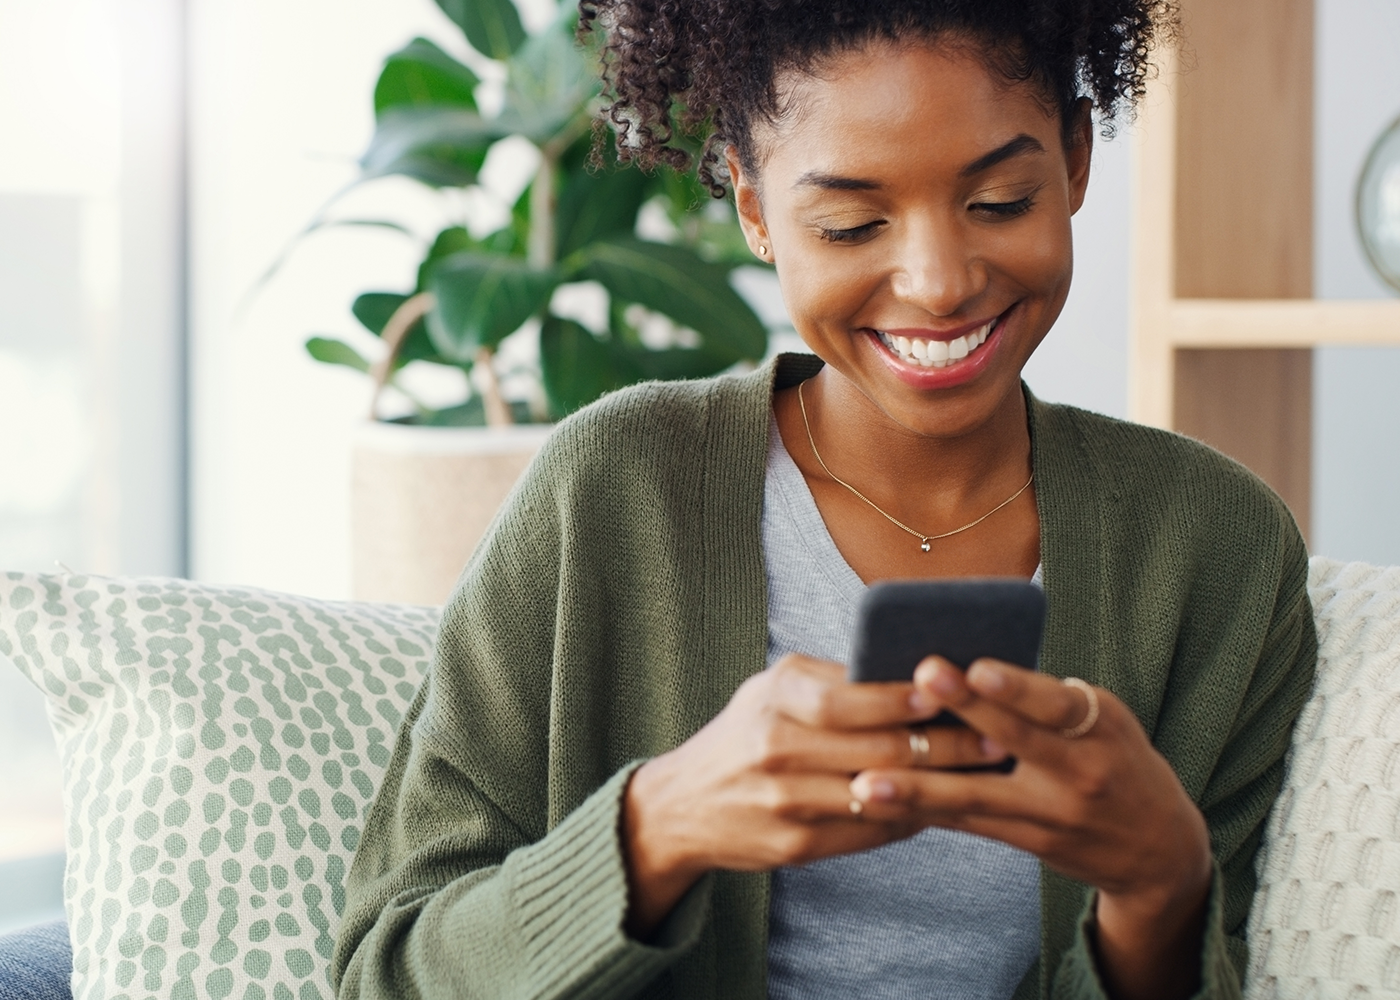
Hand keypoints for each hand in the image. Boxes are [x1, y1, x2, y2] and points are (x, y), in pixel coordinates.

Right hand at [621, 653, 1006, 936]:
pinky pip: (868, 831)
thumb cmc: (746, 732)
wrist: (684, 806)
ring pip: (880, 795)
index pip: (846, 700)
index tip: (950, 690)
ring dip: (938, 785)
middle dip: (943, 744)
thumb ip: (834, 681)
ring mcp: (785, 804)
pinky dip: (909, 817)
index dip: (901, 698)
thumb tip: (916, 676)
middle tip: (994, 737)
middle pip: (875, 750)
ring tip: (983, 772)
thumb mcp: (774, 689)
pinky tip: (941, 805)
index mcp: (773, 700)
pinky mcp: (795, 847)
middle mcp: (776, 750)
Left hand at [849, 659, 1213, 999]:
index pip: (1056, 702)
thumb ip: (1046, 698)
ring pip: (977, 796)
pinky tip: (877, 802)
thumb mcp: (1103, 720)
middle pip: (1014, 741)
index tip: (977, 667)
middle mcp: (1081, 771)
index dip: (1017, 687)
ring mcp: (1053, 813)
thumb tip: (968, 663)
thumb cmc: (1116, 758)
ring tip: (864, 781)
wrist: (1159, 848)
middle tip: (917, 682)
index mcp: (1101, 726)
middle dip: (964, 711)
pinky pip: (968, 822)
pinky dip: (923, 810)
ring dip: (918, 788)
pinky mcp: (1030, 841)